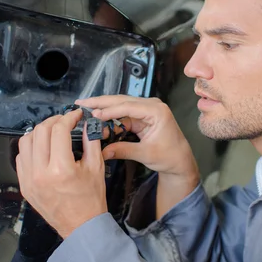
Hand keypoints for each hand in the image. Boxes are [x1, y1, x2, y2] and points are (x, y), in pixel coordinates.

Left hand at [16, 109, 106, 237]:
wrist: (80, 226)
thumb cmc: (90, 199)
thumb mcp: (96, 167)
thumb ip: (91, 141)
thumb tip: (86, 123)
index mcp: (61, 169)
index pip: (59, 131)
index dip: (69, 118)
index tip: (76, 116)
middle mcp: (40, 173)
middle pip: (40, 132)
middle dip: (54, 121)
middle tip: (65, 121)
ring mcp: (29, 180)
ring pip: (25, 142)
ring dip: (39, 132)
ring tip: (52, 132)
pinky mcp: (24, 185)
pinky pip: (20, 158)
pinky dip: (30, 147)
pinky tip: (42, 148)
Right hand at [76, 96, 199, 217]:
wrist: (180, 161)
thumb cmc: (169, 156)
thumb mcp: (146, 154)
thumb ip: (124, 150)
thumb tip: (102, 151)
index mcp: (157, 111)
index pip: (128, 106)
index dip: (109, 109)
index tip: (93, 114)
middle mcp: (151, 106)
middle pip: (122, 100)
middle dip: (101, 102)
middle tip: (81, 102)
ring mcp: (146, 109)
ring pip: (120, 105)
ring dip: (103, 107)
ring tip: (85, 107)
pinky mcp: (142, 116)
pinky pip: (123, 114)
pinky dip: (110, 116)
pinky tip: (97, 117)